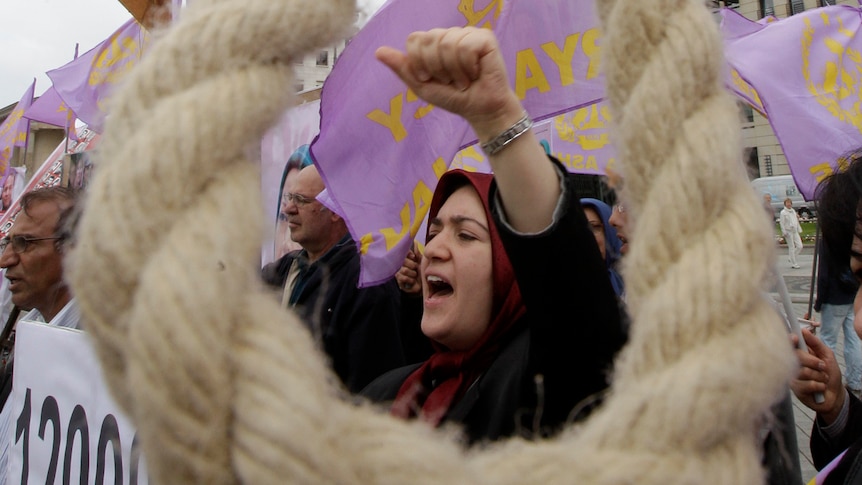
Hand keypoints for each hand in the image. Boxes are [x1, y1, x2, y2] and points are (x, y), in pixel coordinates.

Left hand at [375, 27, 523, 139]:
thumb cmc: (454, 98)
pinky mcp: (485, 38)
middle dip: (436, 67)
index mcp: (434, 43)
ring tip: (463, 79)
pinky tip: (475, 73)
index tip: (430, 78)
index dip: (419, 62)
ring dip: (453, 70)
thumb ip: (402, 68)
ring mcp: (468, 34)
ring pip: (447, 43)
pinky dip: (467, 67)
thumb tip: (378, 52)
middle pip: (429, 39)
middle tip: (449, 80)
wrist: (480, 110)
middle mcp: (450, 34)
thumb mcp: (422, 86)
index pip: (414, 39)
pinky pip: (466, 47)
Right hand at [395, 245, 420, 294]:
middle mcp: (399, 264)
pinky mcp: (398, 280)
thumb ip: (417, 253)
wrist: (422, 285)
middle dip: (412, 265)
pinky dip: (410, 279)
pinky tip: (413, 280)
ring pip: (403, 270)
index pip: (402, 252)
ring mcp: (397, 272)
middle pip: (402, 261)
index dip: (408, 254)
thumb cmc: (421, 271)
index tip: (413, 257)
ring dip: (412, 273)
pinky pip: (403, 277)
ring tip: (415, 275)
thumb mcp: (421, 261)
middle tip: (415, 268)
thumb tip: (414, 242)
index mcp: (405, 258)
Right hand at [790, 328, 845, 422]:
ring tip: (822, 379)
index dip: (790, 340)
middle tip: (822, 366)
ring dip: (819, 376)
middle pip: (797, 357)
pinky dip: (819, 385)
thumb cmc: (830, 374)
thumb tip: (804, 331)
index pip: (789, 345)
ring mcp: (793, 376)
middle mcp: (794, 364)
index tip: (795, 338)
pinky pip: (807, 384)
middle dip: (814, 362)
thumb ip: (816, 343)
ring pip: (803, 372)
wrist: (834, 394)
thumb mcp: (827, 356)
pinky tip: (820, 387)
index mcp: (800, 354)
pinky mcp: (796, 389)